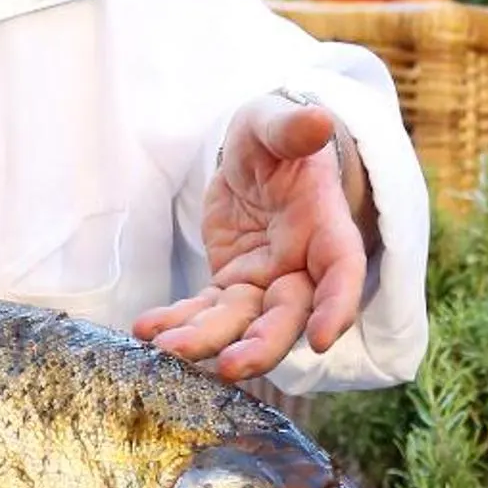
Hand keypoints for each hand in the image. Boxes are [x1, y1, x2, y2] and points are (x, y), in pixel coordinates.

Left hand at [133, 92, 374, 381]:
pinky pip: (204, 311)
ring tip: (167, 349)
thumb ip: (292, 128)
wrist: (254, 156)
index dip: (337, 306)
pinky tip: (146, 331)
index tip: (324, 339)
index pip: (340, 272)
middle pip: (288, 315)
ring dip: (207, 340)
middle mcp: (300, 265)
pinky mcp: (230, 285)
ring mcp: (264, 280)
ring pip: (242, 322)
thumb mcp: (275, 123)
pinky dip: (177, 322)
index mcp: (324, 227)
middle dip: (261, 345)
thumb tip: (319, 120)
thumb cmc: (275, 138)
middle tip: (228, 366)